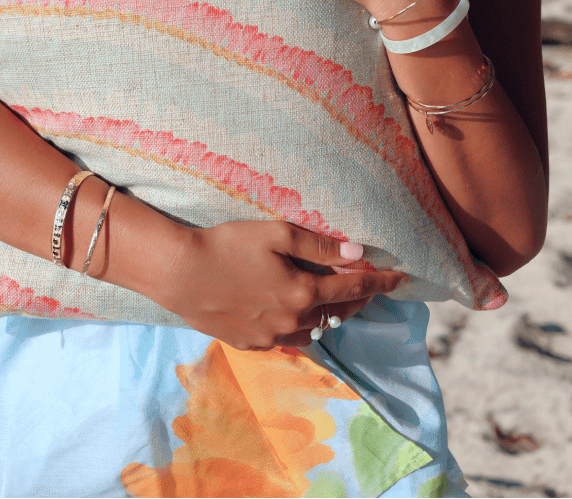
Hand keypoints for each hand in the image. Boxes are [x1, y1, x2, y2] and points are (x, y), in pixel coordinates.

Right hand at [160, 221, 404, 349]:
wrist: (179, 273)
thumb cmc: (226, 246)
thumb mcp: (275, 234)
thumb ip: (318, 245)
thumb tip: (357, 252)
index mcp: (303, 293)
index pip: (354, 287)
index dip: (380, 280)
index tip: (400, 278)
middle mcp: (292, 321)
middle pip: (339, 312)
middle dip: (358, 297)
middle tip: (368, 282)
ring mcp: (271, 337)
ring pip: (315, 331)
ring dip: (329, 315)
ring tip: (331, 298)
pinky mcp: (250, 344)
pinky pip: (287, 339)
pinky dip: (300, 326)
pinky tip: (292, 313)